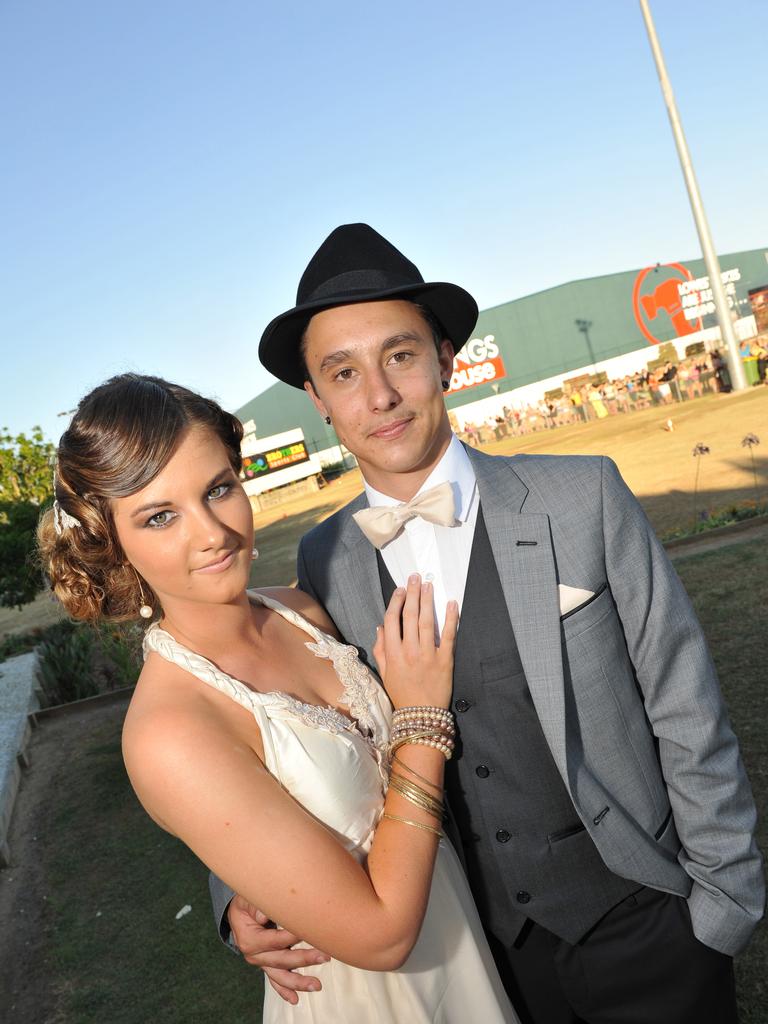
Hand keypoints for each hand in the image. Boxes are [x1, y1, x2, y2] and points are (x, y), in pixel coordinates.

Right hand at [227, 895, 329, 1003]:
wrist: (237, 915)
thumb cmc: (245, 905)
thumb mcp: (247, 901)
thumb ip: (256, 907)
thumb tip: (264, 916)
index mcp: (250, 940)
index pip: (276, 940)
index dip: (293, 936)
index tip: (311, 932)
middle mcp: (255, 955)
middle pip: (282, 960)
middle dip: (304, 959)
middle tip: (324, 957)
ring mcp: (261, 962)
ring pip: (281, 976)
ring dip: (299, 981)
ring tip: (316, 985)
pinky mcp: (266, 966)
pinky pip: (275, 980)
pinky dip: (284, 991)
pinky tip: (295, 999)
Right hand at [373, 575, 457, 710]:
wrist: (421, 715)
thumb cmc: (401, 693)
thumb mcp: (384, 673)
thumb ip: (380, 649)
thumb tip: (380, 627)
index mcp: (393, 653)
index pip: (392, 620)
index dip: (395, 602)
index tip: (400, 590)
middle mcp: (409, 651)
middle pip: (409, 616)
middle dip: (411, 594)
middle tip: (415, 577)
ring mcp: (428, 654)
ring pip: (426, 621)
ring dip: (427, 600)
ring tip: (428, 584)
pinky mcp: (445, 660)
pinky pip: (448, 635)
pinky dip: (450, 618)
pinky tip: (451, 603)